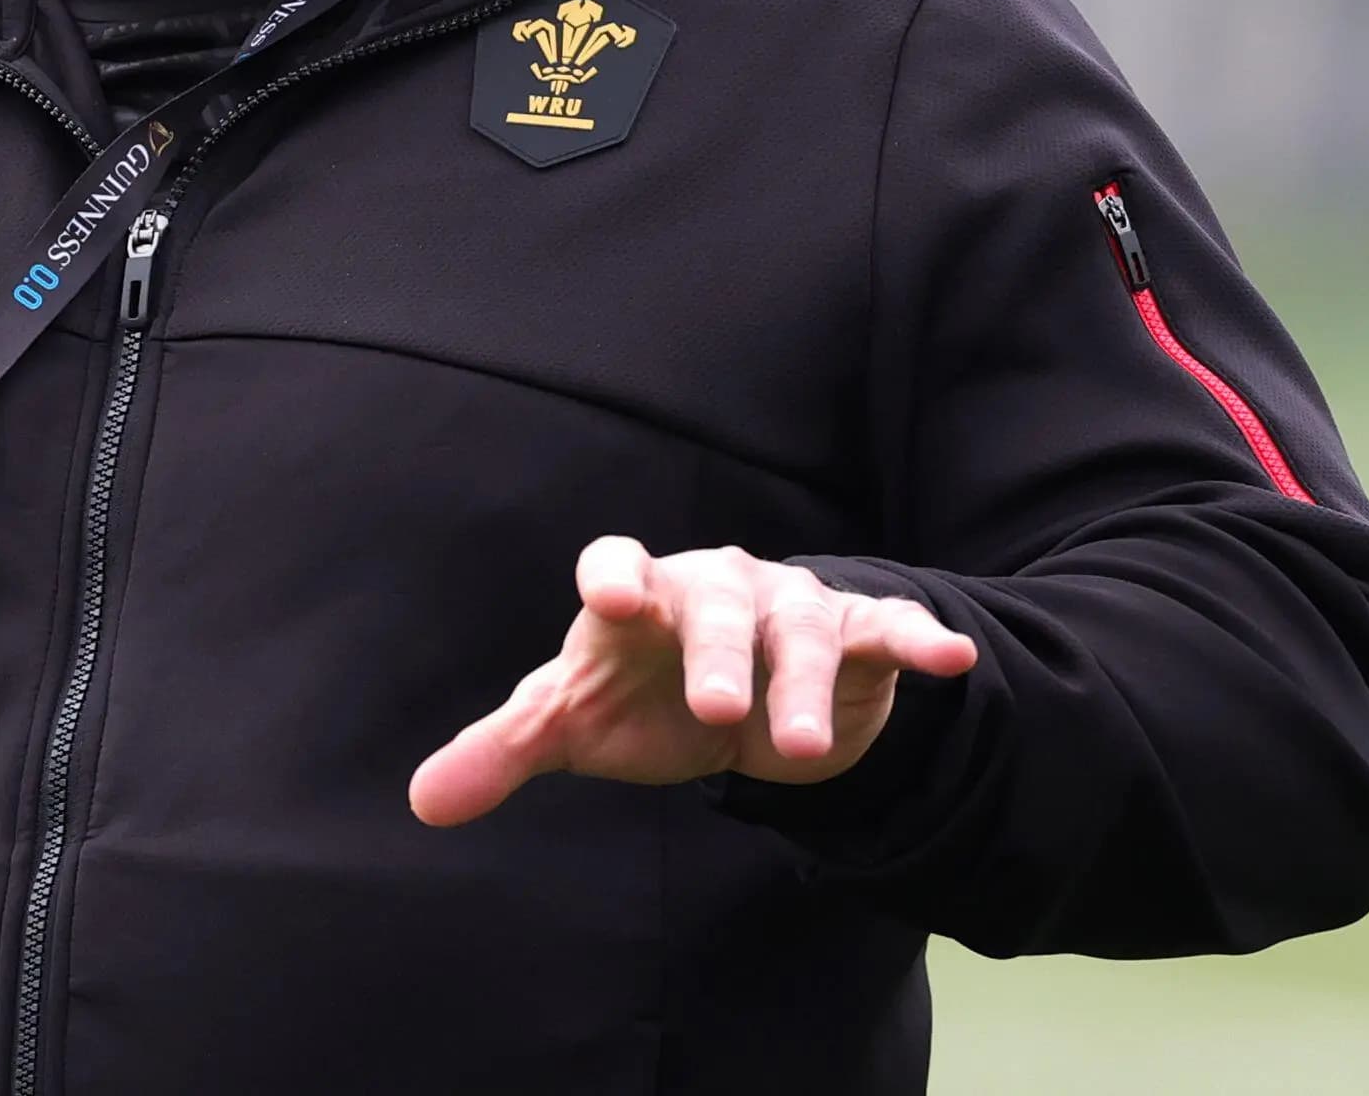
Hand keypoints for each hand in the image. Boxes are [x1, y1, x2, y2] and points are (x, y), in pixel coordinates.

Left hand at [409, 536, 976, 823]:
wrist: (738, 685)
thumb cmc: (639, 689)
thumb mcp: (573, 720)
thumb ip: (504, 751)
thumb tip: (423, 803)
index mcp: (637, 594)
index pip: (618, 564)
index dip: (614, 578)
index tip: (609, 603)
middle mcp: (711, 586)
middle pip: (712, 604)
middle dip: (716, 655)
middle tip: (717, 715)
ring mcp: (785, 605)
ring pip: (799, 628)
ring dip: (800, 683)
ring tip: (792, 749)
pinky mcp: (853, 636)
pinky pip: (884, 630)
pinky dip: (915, 639)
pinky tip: (944, 658)